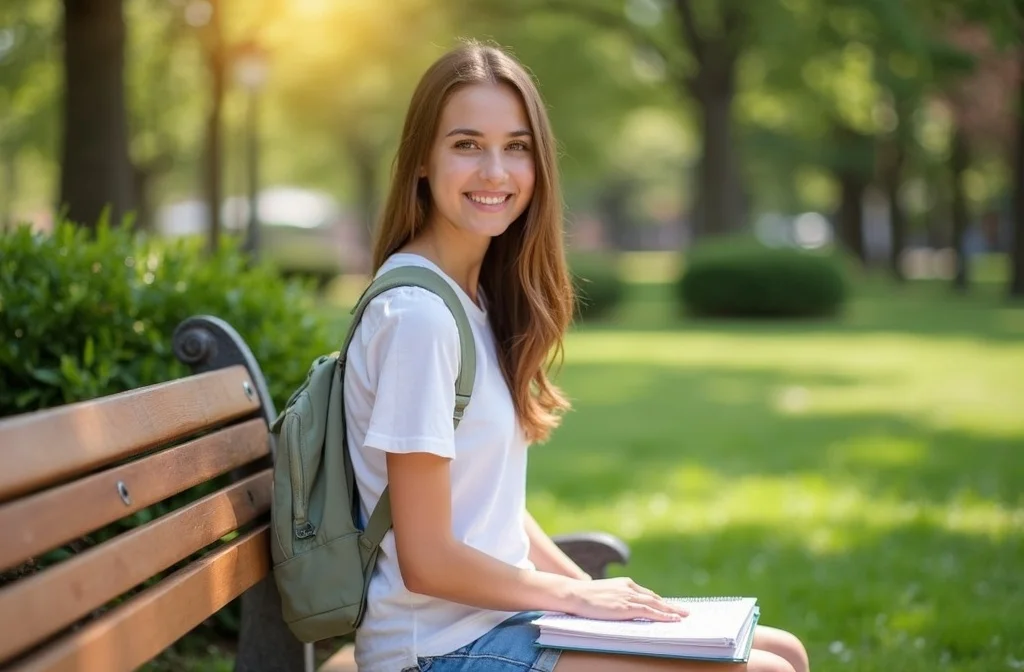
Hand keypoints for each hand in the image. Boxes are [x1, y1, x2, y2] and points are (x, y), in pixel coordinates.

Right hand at [565, 577, 689, 621]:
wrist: (574, 593)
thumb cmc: (585, 597)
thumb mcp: (605, 594)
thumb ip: (617, 599)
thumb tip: (624, 609)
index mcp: (625, 583)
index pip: (647, 594)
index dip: (660, 602)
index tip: (670, 607)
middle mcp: (629, 588)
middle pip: (655, 598)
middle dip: (670, 606)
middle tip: (684, 612)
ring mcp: (628, 597)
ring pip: (655, 604)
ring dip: (671, 611)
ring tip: (683, 616)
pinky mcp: (626, 606)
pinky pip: (649, 611)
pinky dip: (663, 615)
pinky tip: (672, 620)